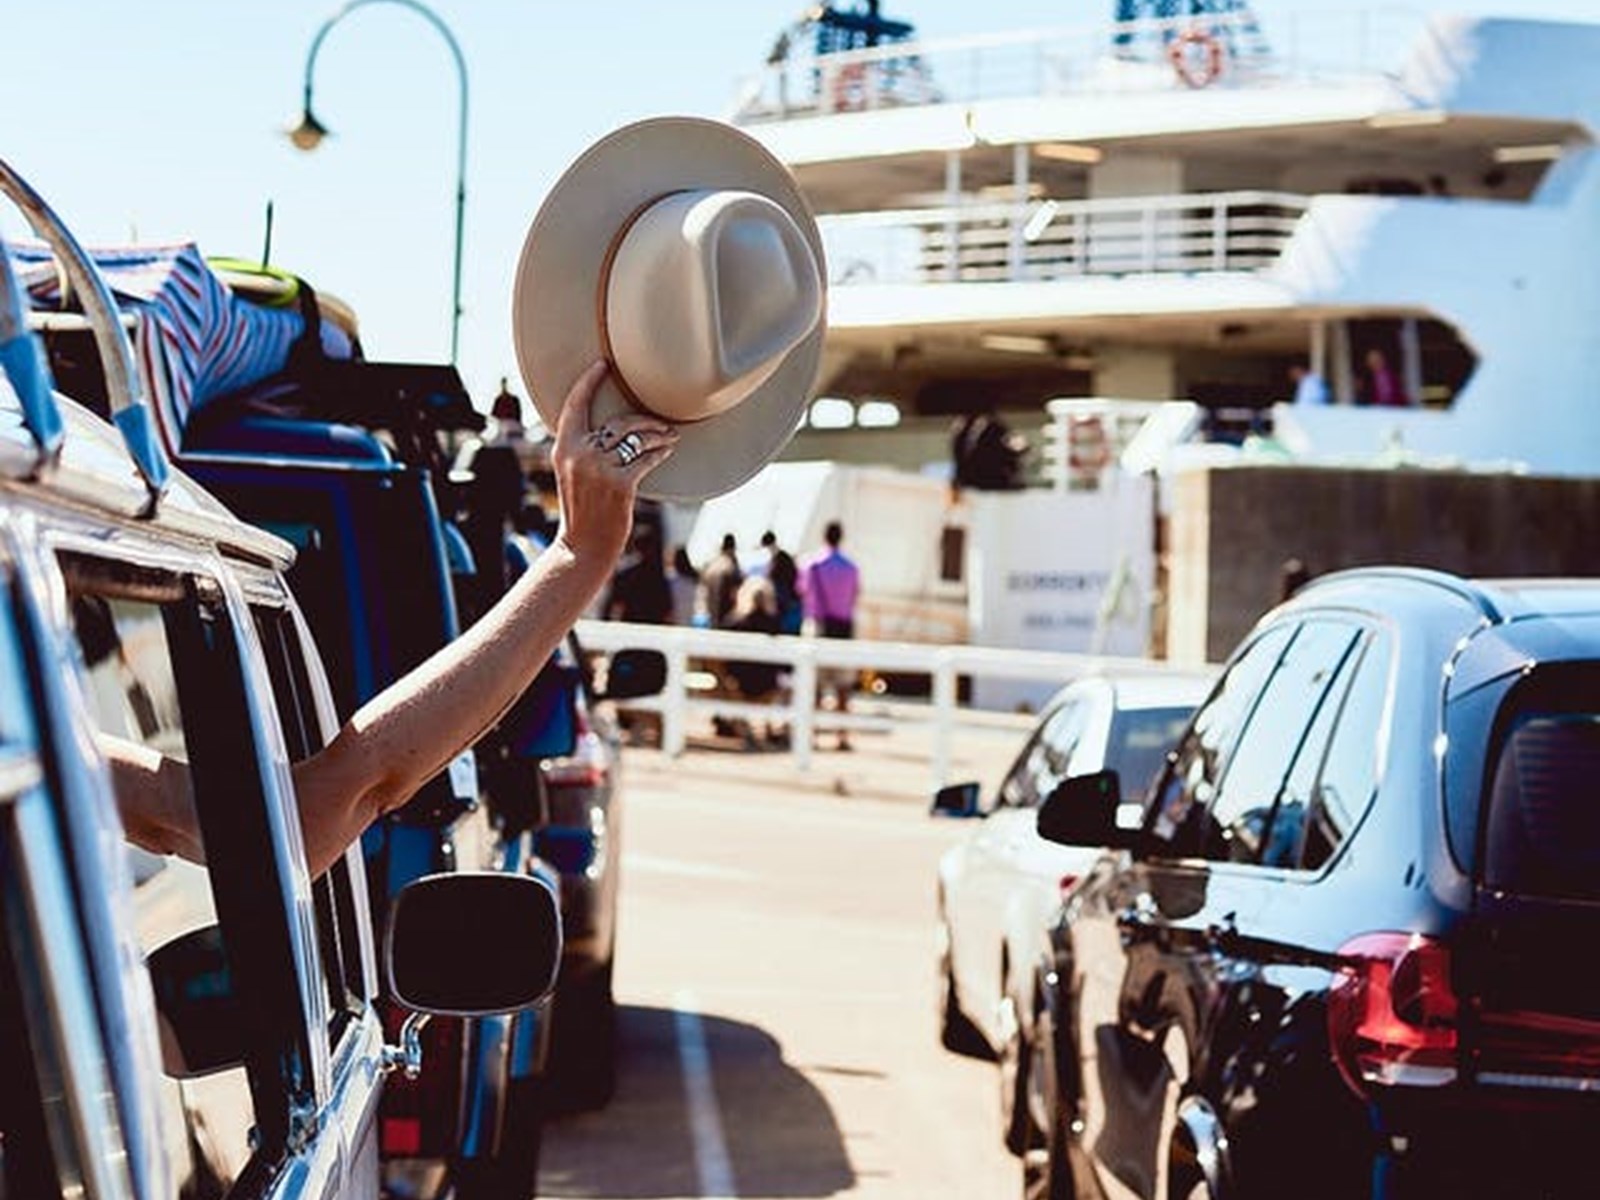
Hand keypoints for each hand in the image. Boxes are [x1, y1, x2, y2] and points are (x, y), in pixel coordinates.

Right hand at [552, 359, 677, 565]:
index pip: (576, 404)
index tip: (603, 365)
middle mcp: (579, 454)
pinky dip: (660, 453)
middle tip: (662, 424)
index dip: (589, 381)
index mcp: (564, 448)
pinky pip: (647, 458)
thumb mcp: (572, 473)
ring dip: (659, 435)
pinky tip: (668, 451)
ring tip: (670, 437)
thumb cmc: (582, 509)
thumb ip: (584, 449)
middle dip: (647, 420)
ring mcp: (600, 469)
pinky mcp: (621, 484)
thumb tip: (610, 428)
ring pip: (637, 438)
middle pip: (619, 421)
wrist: (583, 546)